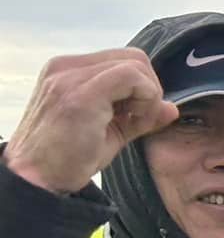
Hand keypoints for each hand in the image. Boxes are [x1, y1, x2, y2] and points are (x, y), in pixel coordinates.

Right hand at [6, 49, 178, 194]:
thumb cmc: (68, 158)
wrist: (38, 179)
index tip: (138, 116)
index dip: (143, 87)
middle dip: (150, 89)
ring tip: (135, 122)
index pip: (123, 61)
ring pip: (135, 65)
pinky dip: (146, 99)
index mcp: (69, 71)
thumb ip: (140, 115)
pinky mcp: (80, 94)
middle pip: (134, 57)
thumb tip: (172, 108)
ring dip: (149, 95)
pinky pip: (132, 77)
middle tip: (140, 119)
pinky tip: (136, 122)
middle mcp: (65, 68)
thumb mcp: (110, 132)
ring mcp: (70, 78)